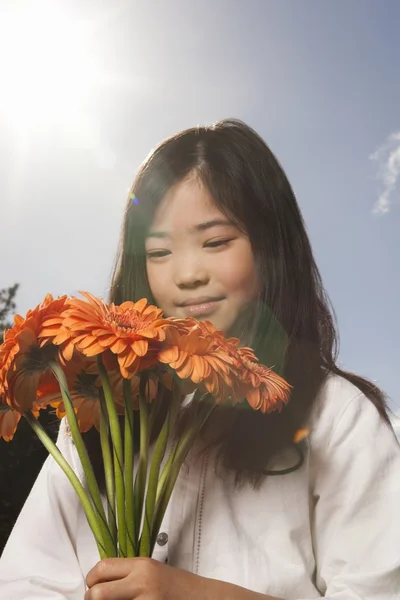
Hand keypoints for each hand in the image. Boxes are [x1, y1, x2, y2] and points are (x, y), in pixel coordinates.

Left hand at [85, 557, 212, 599]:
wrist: (204, 599)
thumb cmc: (178, 587)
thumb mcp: (152, 571)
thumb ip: (128, 574)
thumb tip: (99, 583)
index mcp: (141, 566)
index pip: (101, 569)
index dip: (90, 580)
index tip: (92, 587)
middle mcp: (141, 583)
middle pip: (97, 594)